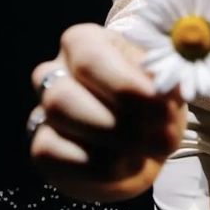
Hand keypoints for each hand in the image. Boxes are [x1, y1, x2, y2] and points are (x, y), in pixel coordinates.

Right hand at [29, 24, 185, 201]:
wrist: (146, 143)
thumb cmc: (154, 103)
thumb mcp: (166, 87)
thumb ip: (164, 83)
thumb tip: (166, 90)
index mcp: (86, 42)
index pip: (89, 56)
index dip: (124, 86)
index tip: (161, 108)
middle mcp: (56, 69)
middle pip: (64, 93)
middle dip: (119, 122)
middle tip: (162, 138)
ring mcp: (44, 108)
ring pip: (57, 118)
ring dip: (111, 144)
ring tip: (148, 151)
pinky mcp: (42, 146)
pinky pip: (50, 154)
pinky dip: (96, 167)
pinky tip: (125, 165)